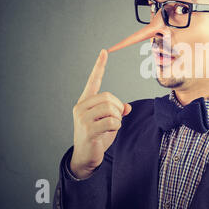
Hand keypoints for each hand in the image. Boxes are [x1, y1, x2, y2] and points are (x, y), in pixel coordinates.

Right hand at [70, 49, 131, 178]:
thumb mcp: (108, 121)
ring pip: (111, 109)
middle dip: (118, 108)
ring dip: (118, 119)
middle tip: (116, 119)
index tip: (104, 52)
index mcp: (85, 102)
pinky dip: (116, 126)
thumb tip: (127, 107)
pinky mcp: (88, 129)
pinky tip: (109, 131)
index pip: (93, 80)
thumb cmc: (97, 136)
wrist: (85, 157)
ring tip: (111, 126)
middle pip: (109, 97)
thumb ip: (116, 111)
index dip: (99, 66)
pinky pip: (112, 121)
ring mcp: (82, 118)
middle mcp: (81, 107)